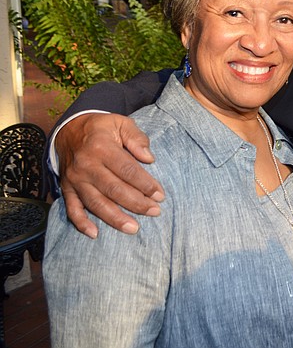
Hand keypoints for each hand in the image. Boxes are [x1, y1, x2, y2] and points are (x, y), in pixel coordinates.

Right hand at [56, 113, 162, 238]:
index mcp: (102, 148)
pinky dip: (81, 223)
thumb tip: (149, 158)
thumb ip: (136, 138)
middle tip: (155, 212)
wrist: (69, 130)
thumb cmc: (101, 128)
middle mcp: (86, 165)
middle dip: (136, 203)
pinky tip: (94, 234)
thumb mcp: (121, 123)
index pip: (127, 170)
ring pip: (96, 203)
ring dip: (115, 218)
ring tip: (133, 228)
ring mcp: (75, 179)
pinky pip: (72, 208)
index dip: (145, 184)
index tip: (160, 195)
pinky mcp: (67, 188)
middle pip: (114, 189)